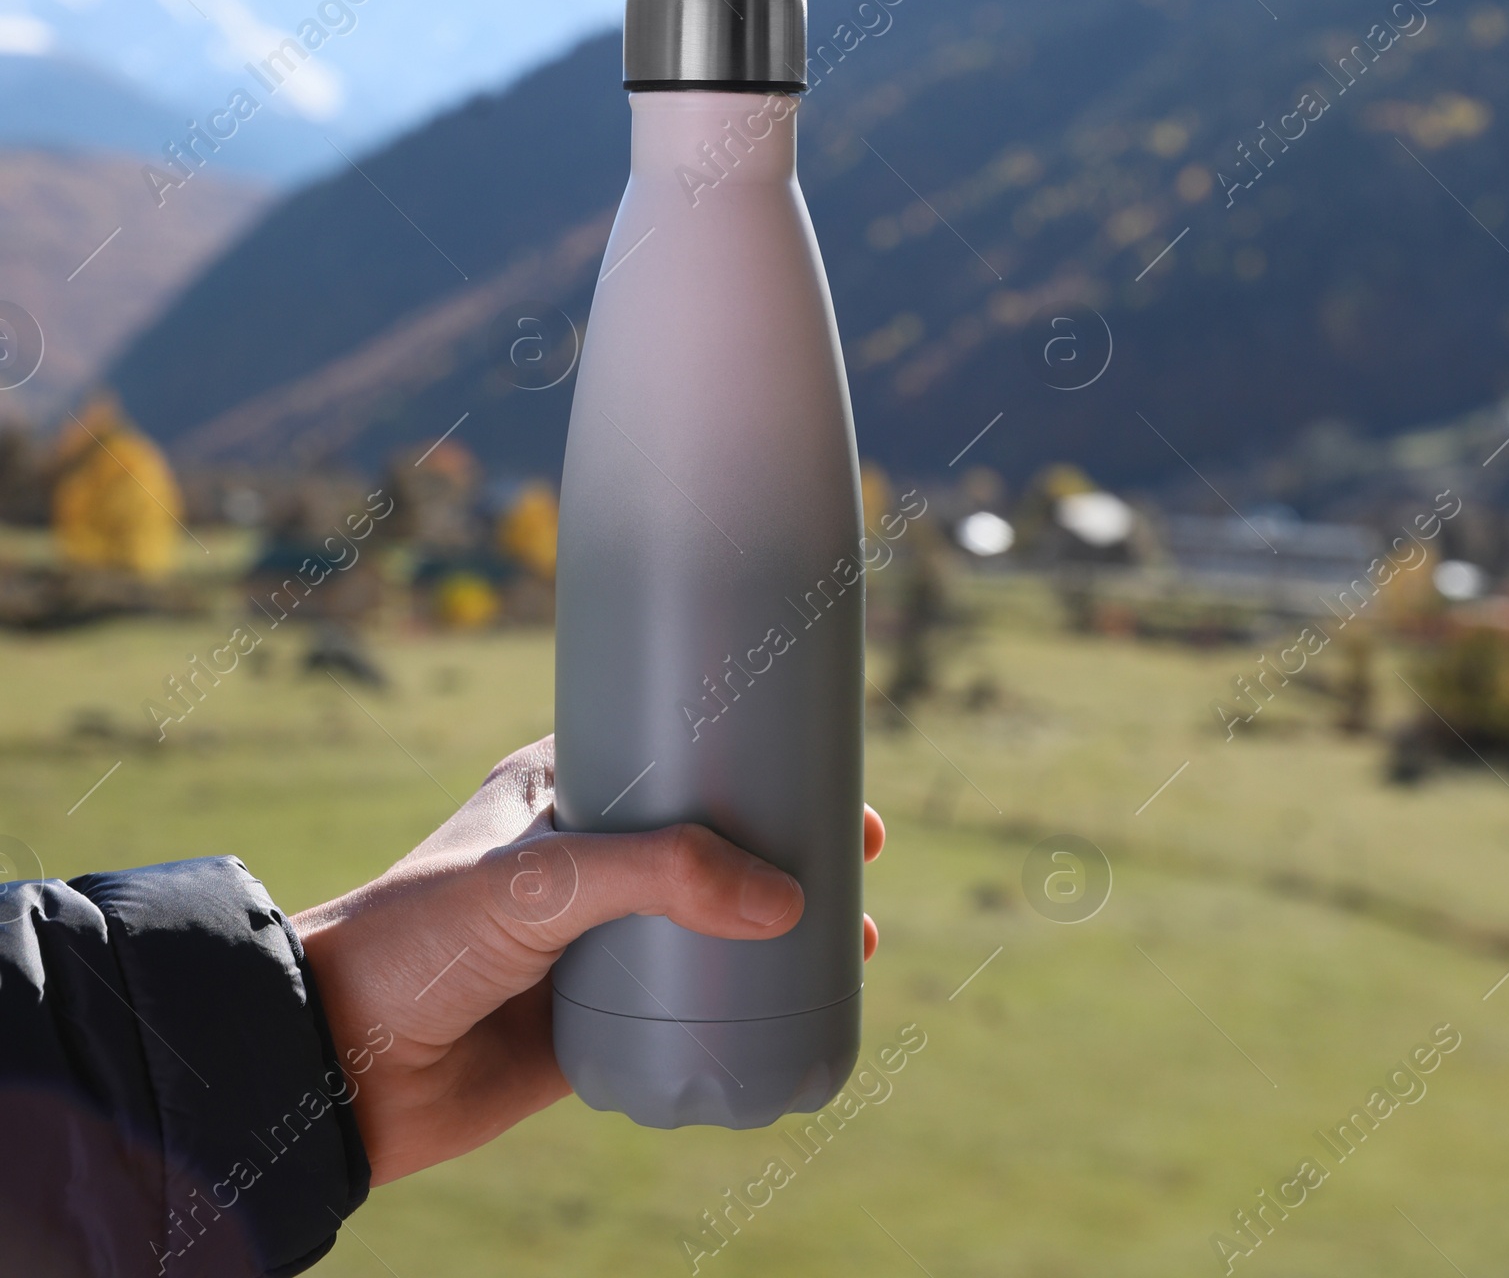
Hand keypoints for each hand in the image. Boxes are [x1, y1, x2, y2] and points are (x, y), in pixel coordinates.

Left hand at [293, 738, 885, 1184]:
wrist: (340, 1064)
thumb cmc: (417, 936)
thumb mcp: (539, 878)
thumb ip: (657, 877)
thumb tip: (787, 903)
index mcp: (564, 786)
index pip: (677, 749)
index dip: (755, 754)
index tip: (827, 764)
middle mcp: (587, 857)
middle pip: (712, 838)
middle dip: (791, 843)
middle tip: (862, 851)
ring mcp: (595, 941)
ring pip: (712, 925)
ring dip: (783, 927)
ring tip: (858, 937)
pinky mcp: (596, 1023)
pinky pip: (691, 1013)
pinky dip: (749, 1009)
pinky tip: (802, 1011)